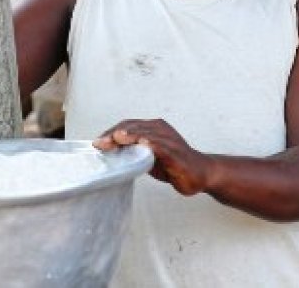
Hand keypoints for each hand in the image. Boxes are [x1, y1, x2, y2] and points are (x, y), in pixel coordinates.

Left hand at [94, 119, 210, 195]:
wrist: (201, 173)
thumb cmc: (173, 165)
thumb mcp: (149, 157)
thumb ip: (133, 152)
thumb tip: (111, 154)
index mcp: (152, 128)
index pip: (127, 125)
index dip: (111, 132)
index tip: (97, 143)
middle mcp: (160, 129)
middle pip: (132, 127)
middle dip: (114, 134)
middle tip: (99, 144)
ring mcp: (168, 139)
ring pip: (144, 133)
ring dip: (128, 136)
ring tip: (115, 138)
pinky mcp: (175, 152)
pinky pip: (161, 146)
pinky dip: (150, 144)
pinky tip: (142, 144)